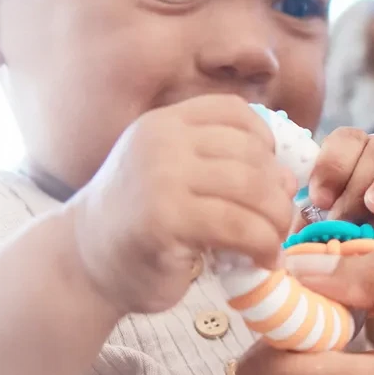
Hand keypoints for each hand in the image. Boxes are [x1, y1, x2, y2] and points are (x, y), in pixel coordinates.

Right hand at [69, 95, 296, 315]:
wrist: (84, 262)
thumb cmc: (138, 223)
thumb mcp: (173, 175)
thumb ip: (220, 165)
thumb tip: (289, 177)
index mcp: (164, 122)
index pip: (234, 112)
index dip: (265, 143)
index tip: (268, 178)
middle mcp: (162, 141)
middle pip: (251, 154)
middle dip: (277, 192)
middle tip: (280, 222)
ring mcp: (161, 177)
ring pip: (252, 188)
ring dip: (276, 221)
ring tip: (275, 245)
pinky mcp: (165, 219)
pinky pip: (237, 226)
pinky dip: (262, 245)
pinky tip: (263, 260)